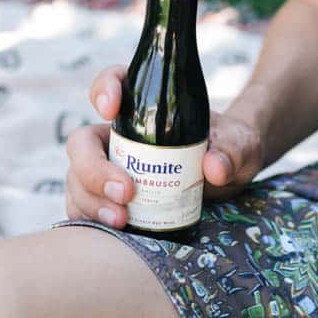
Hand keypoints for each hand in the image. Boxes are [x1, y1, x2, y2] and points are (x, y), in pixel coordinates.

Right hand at [65, 66, 263, 227]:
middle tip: (127, 192)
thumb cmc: (231, 149)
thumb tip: (214, 168)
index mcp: (144, 105)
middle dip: (94, 168)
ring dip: (91, 201)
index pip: (111, 82)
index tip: (112, 109)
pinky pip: (84, 209)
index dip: (103, 90)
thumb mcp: (240, 144)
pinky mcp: (109, 200)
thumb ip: (233, 149)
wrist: (230, 178)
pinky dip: (91, 221)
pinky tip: (113, 234)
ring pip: (77, 179)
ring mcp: (110, 168)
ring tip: (121, 221)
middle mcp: (119, 135)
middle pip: (83, 143)